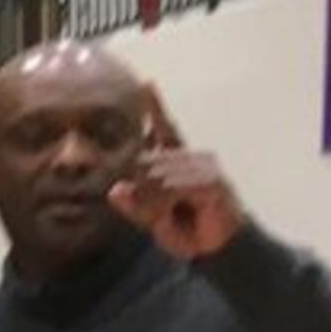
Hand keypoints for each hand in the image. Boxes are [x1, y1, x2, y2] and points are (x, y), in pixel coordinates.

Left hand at [110, 89, 245, 258]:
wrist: (214, 247)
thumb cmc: (185, 229)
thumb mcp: (151, 217)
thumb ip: (133, 204)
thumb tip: (116, 190)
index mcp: (177, 162)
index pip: (166, 129)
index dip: (156, 108)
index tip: (147, 84)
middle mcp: (191, 158)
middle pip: (145, 165)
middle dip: (142, 194)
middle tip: (158, 214)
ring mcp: (203, 167)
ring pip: (155, 177)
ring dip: (154, 202)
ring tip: (170, 215)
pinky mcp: (211, 181)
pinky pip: (172, 187)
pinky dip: (166, 202)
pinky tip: (178, 209)